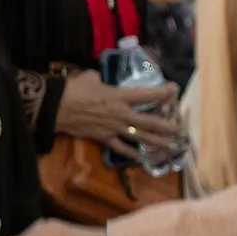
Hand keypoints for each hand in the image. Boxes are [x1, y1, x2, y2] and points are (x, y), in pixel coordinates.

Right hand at [55, 70, 178, 158]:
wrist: (56, 107)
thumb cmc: (74, 89)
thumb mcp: (90, 77)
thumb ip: (102, 80)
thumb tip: (102, 80)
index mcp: (120, 96)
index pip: (148, 95)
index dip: (163, 92)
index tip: (174, 89)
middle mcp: (121, 114)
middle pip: (149, 122)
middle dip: (166, 125)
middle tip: (180, 128)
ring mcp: (114, 128)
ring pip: (140, 137)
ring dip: (156, 142)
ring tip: (170, 147)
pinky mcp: (104, 138)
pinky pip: (120, 148)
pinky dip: (131, 153)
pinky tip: (140, 158)